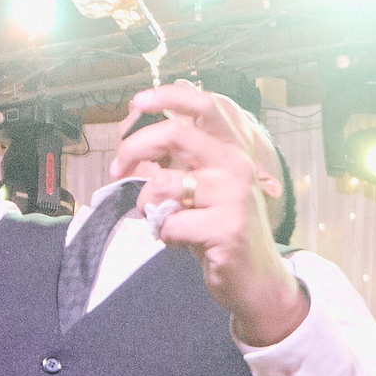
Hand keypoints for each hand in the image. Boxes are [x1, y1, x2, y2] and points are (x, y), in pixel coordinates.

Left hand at [109, 81, 307, 345]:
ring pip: (163, 185)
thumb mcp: (207, 188)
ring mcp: (233, 196)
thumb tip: (136, 139)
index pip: (206, 105)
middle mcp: (236, 166)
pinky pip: (169, 223)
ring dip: (149, 206)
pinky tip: (181, 243)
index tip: (137, 102)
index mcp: (233, 150)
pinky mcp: (226, 228)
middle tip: (117, 168)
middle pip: (174, 134)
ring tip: (165, 220)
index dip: (169, 96)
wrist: (257, 279)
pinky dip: (164, 235)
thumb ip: (182, 161)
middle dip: (134, 147)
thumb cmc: (222, 228)